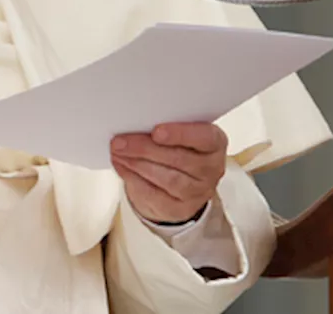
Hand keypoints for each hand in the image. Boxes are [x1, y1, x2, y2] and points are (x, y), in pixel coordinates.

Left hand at [110, 122, 227, 224]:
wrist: (175, 187)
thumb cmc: (175, 151)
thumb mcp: (176, 134)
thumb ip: (163, 128)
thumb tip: (134, 122)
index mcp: (214, 143)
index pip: (205, 137)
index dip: (181, 134)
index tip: (156, 131)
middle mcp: (211, 168)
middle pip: (180, 159)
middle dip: (146, 149)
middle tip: (120, 141)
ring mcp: (198, 191)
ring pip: (168, 179)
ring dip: (137, 164)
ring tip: (118, 152)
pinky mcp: (179, 208)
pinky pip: (155, 194)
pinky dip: (134, 179)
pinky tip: (122, 166)